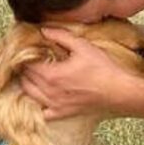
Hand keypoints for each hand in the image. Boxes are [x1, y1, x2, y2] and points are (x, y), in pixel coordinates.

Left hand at [20, 27, 137, 119]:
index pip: (27, 64)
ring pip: (30, 95)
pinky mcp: (63, 114)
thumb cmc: (103, 69)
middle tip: (32, 59)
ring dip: (28, 84)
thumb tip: (43, 30)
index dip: (26, 55)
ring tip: (34, 74)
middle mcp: (50, 92)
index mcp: (52, 75)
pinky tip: (45, 96)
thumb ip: (61, 36)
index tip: (31, 49)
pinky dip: (40, 105)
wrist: (119, 91)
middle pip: (26, 79)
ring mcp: (55, 105)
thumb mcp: (82, 46)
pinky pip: (44, 113)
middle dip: (25, 68)